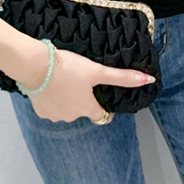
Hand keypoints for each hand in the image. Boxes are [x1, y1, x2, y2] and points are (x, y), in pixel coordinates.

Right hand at [18, 48, 154, 124]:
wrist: (35, 66)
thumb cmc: (67, 67)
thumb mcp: (97, 70)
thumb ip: (122, 77)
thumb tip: (149, 80)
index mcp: (87, 108)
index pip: (102, 115)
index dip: (103, 106)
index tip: (100, 95)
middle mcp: (72, 117)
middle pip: (82, 110)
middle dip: (82, 99)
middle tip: (79, 80)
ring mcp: (55, 116)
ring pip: (66, 109)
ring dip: (67, 98)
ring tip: (64, 80)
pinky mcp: (40, 111)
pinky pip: (50, 107)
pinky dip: (52, 99)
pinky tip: (50, 85)